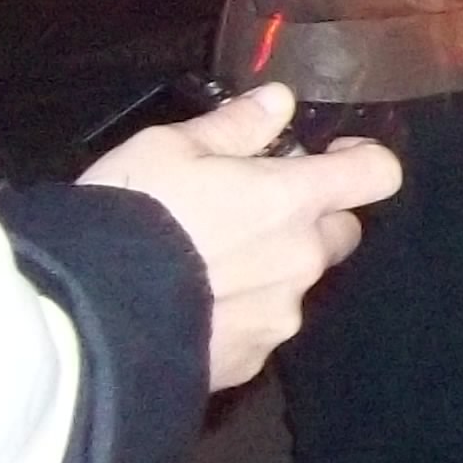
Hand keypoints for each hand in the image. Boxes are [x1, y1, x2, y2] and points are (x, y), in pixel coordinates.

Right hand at [80, 85, 403, 389]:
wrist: (85, 314)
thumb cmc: (129, 215)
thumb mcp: (169, 149)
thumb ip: (234, 127)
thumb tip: (279, 102)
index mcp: (293, 200)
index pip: (377, 174)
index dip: (363, 161)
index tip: (334, 156)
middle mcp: (302, 260)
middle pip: (340, 232)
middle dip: (310, 220)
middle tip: (251, 213)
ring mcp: (280, 316)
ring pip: (297, 283)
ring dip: (271, 270)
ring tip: (204, 267)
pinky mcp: (251, 360)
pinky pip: (260, 329)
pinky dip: (239, 315)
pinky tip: (190, 308)